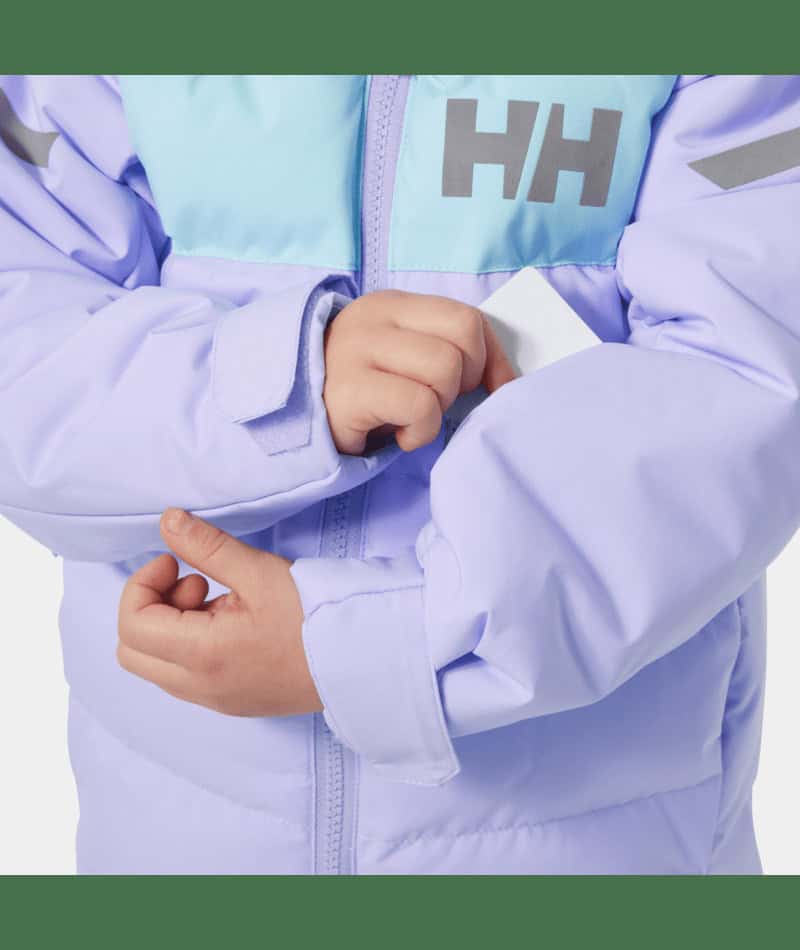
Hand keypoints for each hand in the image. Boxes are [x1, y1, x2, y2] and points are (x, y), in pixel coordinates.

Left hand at [117, 508, 320, 716]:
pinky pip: (184, 675)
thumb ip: (207, 547)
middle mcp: (200, 687)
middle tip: (194, 582)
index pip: (131, 624)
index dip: (142, 583)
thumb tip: (168, 522)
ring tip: (221, 598)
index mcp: (202, 655)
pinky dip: (191, 643)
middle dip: (151, 607)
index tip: (176, 562)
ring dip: (172, 625)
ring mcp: (215, 699)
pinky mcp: (231, 700)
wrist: (363, 660)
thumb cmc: (316, 617)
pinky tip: (233, 620)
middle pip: (132, 651)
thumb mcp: (260, 572)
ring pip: (156, 664)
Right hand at [324, 290, 516, 453]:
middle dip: (462, 383)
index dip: (490, 358)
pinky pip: (419, 405)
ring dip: (439, 408)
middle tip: (434, 401)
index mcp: (392, 306)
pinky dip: (421, 431)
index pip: (468, 318)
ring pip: (444, 371)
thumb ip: (446, 351)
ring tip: (412, 417)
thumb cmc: (361, 395)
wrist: (292, 421)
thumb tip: (505, 381)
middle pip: (462, 341)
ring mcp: (357, 352)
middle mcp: (373, 320)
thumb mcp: (402, 357)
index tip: (487, 388)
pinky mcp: (350, 391)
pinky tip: (400, 435)